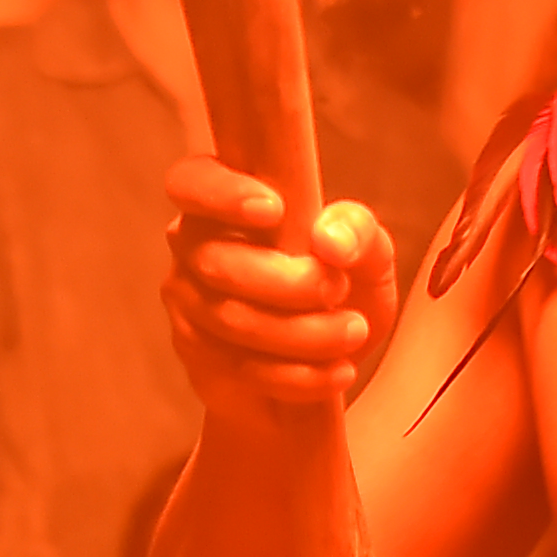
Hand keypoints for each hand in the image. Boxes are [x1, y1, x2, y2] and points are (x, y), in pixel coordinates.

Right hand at [162, 158, 392, 419]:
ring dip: (305, 333)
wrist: (327, 365)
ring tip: (352, 332)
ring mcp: (188, 302)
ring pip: (232, 320)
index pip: (192, 182)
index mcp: (226, 201)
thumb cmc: (341, 289)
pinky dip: (300, 374)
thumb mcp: (368, 256)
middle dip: (290, 284)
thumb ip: (359, 232)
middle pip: (219, 263)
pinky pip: (241, 367)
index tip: (273, 210)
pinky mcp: (197, 355)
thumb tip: (329, 240)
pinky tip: (337, 370)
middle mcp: (193, 247)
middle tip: (339, 288)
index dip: (222, 193)